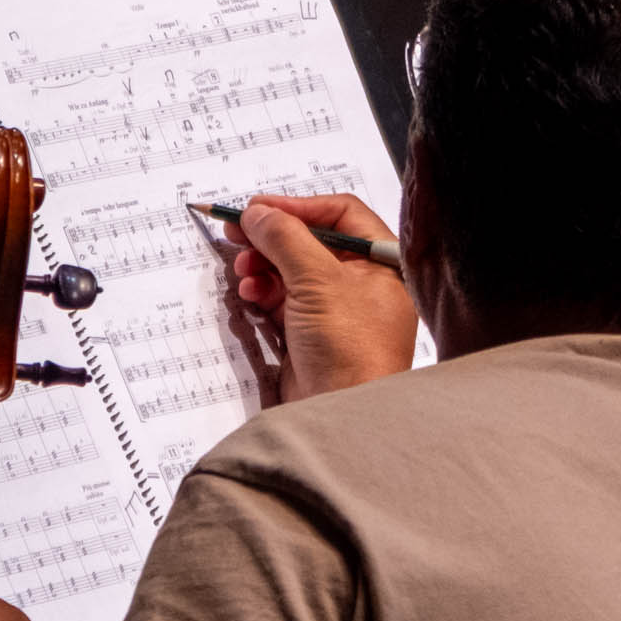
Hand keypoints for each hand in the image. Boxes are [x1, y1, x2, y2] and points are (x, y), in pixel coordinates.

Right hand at [223, 194, 419, 402]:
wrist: (344, 413)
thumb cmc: (354, 352)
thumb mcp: (319, 281)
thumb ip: (286, 239)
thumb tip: (260, 213)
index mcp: (381, 264)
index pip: (341, 214)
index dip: (298, 207)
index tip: (261, 208)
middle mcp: (361, 285)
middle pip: (310, 243)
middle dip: (273, 238)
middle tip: (239, 232)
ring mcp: (334, 312)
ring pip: (291, 272)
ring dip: (263, 266)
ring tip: (245, 271)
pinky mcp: (309, 336)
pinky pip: (281, 302)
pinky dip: (262, 293)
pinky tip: (249, 293)